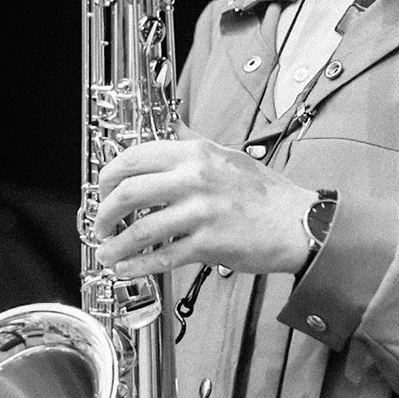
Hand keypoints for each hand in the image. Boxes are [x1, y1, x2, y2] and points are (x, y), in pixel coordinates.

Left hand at [93, 128, 315, 277]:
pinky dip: (138, 264)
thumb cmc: (265, 192)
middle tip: (100, 222)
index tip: (102, 188)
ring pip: (142, 229)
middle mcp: (195, 179)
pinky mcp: (209, 244)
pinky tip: (126, 268)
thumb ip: (193, 143)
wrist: (298, 222)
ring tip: (106, 250)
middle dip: (105, 210)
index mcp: (195, 154)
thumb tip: (169, 129)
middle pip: (130, 192)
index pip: (136, 158)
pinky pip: (163, 256)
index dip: (109, 175)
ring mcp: (201, 213)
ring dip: (116, 243)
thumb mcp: (227, 154)